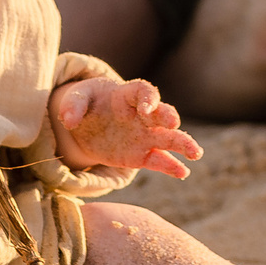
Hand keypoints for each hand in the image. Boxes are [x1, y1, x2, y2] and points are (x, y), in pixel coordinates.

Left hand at [51, 77, 201, 177]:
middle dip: (169, 117)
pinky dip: (172, 166)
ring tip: (196, 153)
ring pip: (169, 139)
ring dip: (184, 144)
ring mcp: (145, 135)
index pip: (144, 91)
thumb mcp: (76, 98)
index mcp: (128, 95)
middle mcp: (143, 114)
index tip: (147, 108)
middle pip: (162, 113)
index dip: (148, 98)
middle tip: (174, 124)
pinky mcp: (141, 155)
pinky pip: (160, 161)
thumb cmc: (86, 103)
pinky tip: (182, 173)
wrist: (86, 124)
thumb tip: (69, 119)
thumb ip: (73, 105)